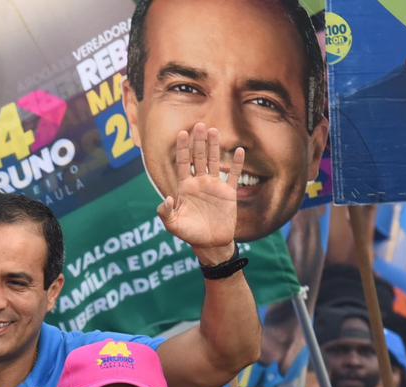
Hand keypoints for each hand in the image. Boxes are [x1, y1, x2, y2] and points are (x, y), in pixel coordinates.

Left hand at [156, 123, 244, 262]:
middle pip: (198, 157)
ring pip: (214, 161)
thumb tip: (166, 200)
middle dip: (198, 142)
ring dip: (214, 147)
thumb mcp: (174, 225)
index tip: (182, 133)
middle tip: (199, 125)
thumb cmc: (190, 234)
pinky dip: (237, 164)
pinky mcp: (228, 193)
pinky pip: (233, 175)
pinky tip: (239, 150)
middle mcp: (199, 183)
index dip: (183, 149)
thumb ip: (166, 213)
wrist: (210, 243)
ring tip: (214, 131)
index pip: (183, 163)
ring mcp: (214, 186)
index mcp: (185, 188)